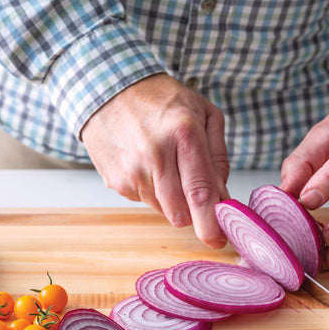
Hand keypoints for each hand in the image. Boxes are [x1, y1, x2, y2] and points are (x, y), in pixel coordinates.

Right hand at [80, 73, 229, 247]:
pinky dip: (153, 193)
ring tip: (169, 170)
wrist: (107, 90)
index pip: (200, 192)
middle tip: (200, 205)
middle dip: (195, 217)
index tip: (220, 239)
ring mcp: (132, 171)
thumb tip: (222, 196)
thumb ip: (218, 156)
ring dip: (174, 202)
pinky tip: (148, 167)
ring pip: (164, 211)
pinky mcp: (116, 181)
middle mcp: (155, 154)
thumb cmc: (161, 100)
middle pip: (181, 212)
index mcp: (184, 133)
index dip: (212, 222)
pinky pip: (145, 202)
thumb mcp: (203, 112)